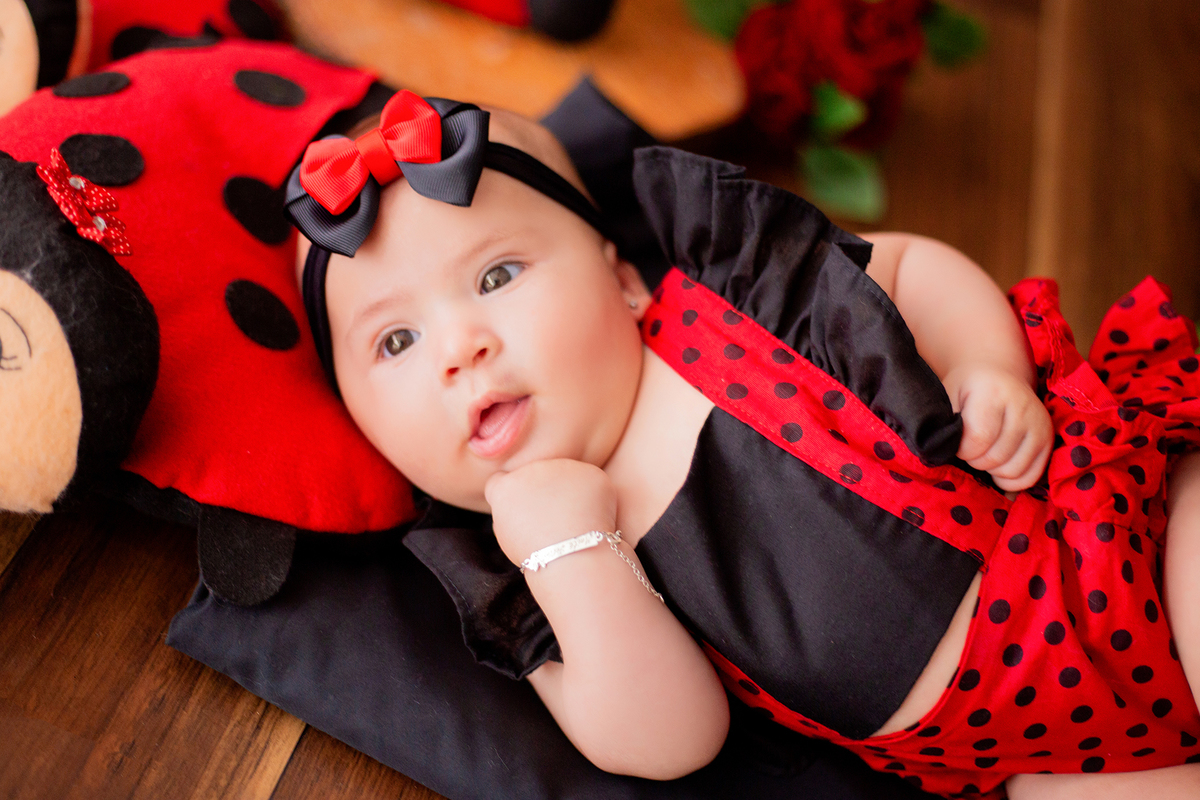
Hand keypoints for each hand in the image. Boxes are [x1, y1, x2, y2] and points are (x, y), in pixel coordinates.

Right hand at [485, 459, 617, 566]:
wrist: (569, 554)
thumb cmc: (536, 553)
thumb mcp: (506, 534)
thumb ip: (510, 510)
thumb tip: (520, 503)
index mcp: (508, 485)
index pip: (504, 479)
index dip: (515, 493)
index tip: (524, 508)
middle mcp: (533, 469)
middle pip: (538, 474)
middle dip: (545, 490)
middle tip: (554, 518)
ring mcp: (564, 467)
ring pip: (566, 475)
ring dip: (569, 491)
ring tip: (574, 520)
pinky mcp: (590, 472)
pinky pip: (591, 481)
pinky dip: (594, 496)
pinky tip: (592, 516)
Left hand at [944, 365, 1051, 491]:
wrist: (997, 375)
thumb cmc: (967, 390)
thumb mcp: (949, 397)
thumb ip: (946, 425)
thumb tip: (945, 454)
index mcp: (994, 392)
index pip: (978, 439)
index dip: (962, 449)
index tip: (958, 441)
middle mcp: (1023, 407)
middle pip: (995, 458)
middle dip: (975, 460)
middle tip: (971, 446)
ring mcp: (1040, 424)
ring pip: (1012, 471)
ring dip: (992, 470)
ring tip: (985, 451)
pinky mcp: (1048, 440)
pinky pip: (1030, 477)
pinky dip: (1010, 480)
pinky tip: (999, 465)